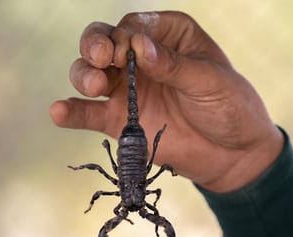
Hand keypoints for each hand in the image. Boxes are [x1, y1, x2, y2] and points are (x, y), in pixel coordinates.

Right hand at [50, 11, 283, 191]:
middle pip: (103, 42)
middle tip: (102, 60)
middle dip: (96, 46)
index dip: (124, 35)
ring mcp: (128, 90)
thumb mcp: (210, 81)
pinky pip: (89, 113)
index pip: (133, 26)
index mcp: (168, 37)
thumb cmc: (230, 107)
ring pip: (89, 73)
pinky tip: (59, 111)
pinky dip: (72, 112)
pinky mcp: (120, 121)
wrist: (233, 154)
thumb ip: (173, 65)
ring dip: (83, 75)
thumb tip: (139, 47)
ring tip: (94, 86)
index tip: (129, 52)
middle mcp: (141, 59)